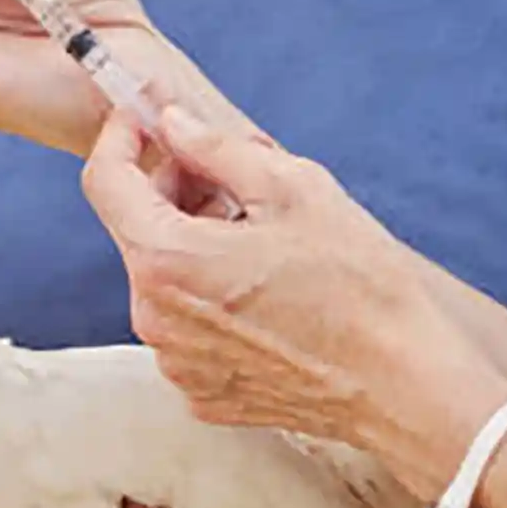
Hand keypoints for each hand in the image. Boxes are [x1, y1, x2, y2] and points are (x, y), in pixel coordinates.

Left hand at [78, 107, 506, 501]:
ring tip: (266, 234)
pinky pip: (189, 324)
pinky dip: (213, 295)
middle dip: (176, 189)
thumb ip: (217, 148)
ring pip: (165, 276)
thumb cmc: (357, 285)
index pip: (105, 181)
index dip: (121, 137)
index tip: (145, 116)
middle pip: (138, 229)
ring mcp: (176, 361)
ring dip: (197, 242)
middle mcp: (153, 317)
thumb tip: (173, 122)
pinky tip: (269, 289)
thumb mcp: (294, 189)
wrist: (401, 384)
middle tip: (236, 171)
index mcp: (166, 260)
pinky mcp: (202, 391)